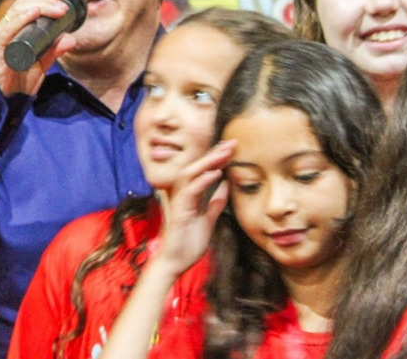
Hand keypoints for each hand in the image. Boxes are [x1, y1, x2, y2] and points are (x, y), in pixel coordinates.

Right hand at [0, 0, 76, 95]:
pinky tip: (34, 13)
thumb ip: (53, 52)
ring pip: (17, 11)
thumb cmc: (16, 83)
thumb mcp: (40, 65)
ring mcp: (0, 36)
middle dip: (45, 1)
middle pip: (23, 3)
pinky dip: (21, 18)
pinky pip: (8, 29)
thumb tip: (71, 39)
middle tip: (62, 6)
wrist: (1, 102)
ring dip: (39, 6)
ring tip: (56, 9)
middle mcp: (6, 29)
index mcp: (14, 30)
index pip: (27, 4)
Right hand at [154, 140, 232, 275]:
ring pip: (191, 173)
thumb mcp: (208, 221)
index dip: (216, 158)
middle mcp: (182, 194)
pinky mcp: (179, 210)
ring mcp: (180, 201)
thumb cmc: (188, 244)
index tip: (231, 147)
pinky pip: (190, 191)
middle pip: (196, 167)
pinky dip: (202, 180)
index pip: (203, 171)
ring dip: (208, 162)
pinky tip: (215, 173)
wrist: (175, 263)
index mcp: (190, 196)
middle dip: (214, 154)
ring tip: (224, 153)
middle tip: (231, 143)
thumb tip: (225, 186)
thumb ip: (215, 203)